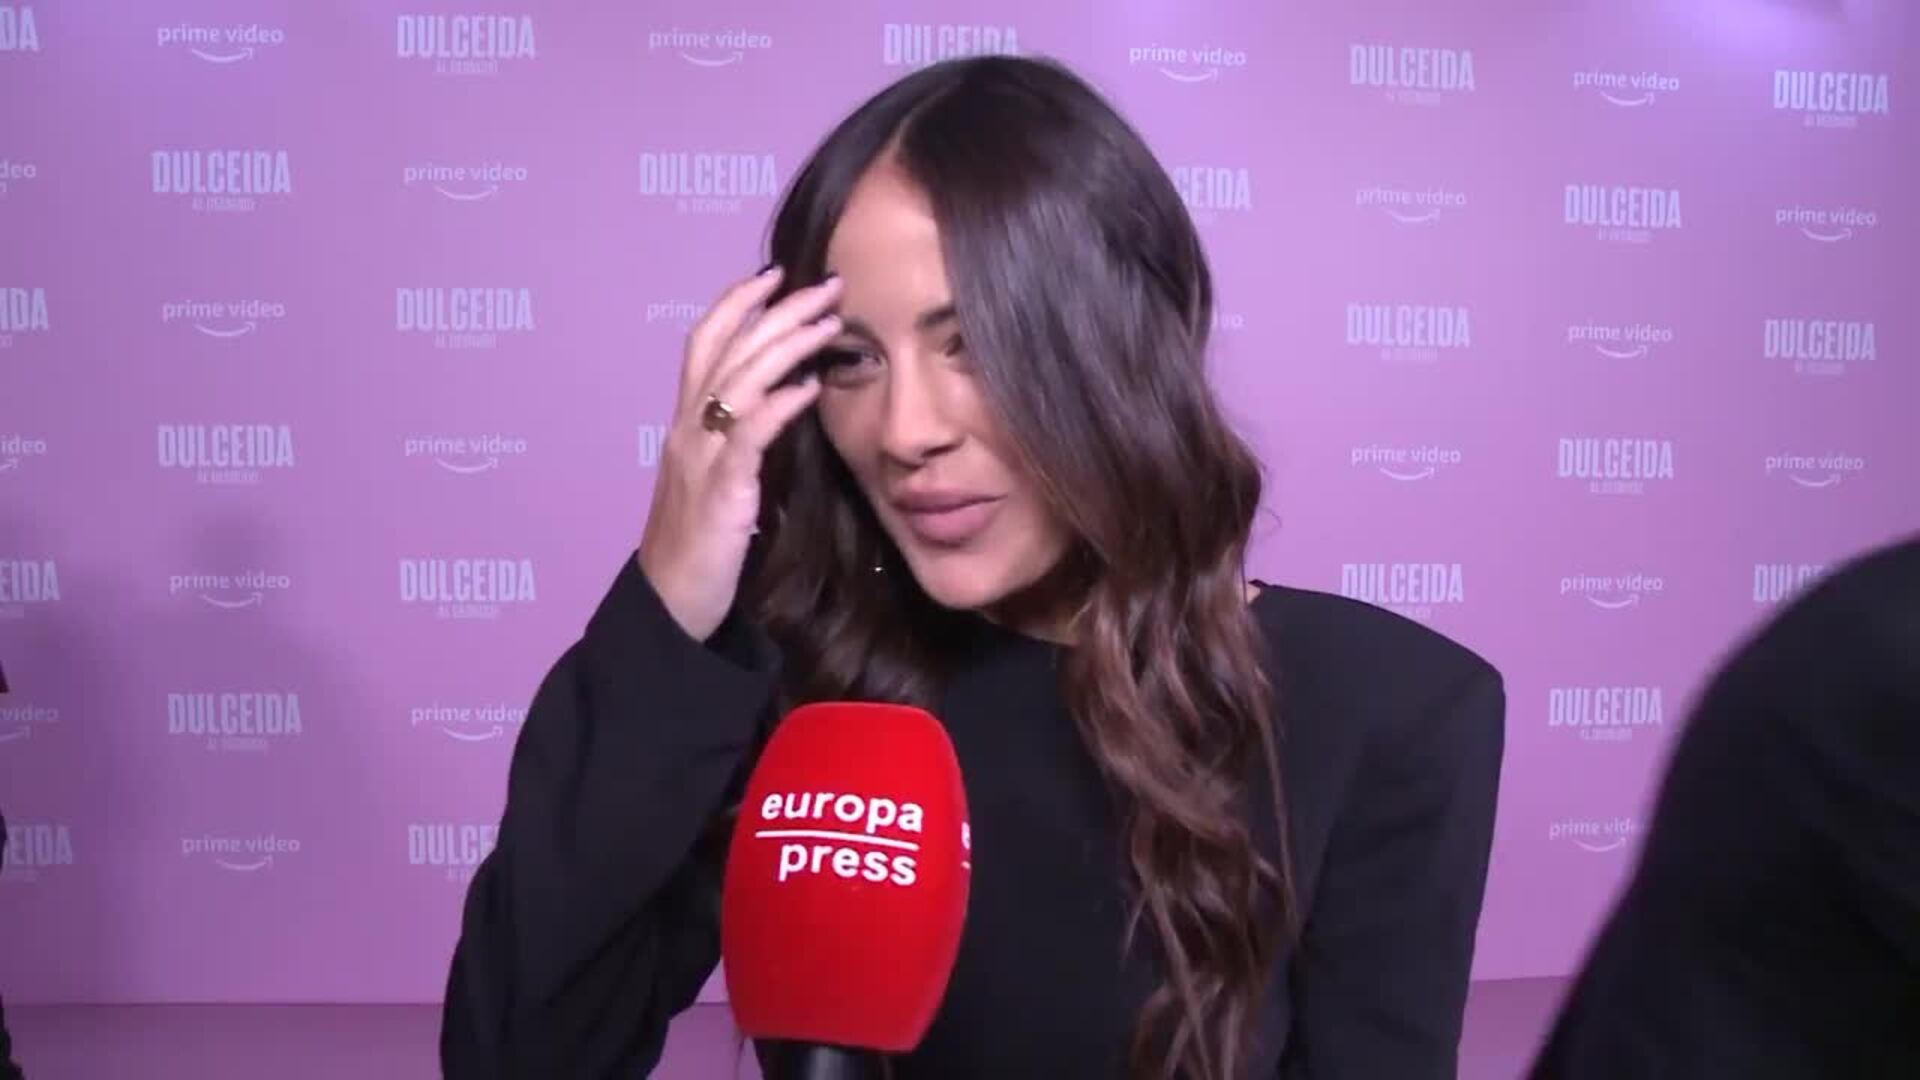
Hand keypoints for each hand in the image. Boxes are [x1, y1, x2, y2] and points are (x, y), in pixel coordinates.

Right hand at [637, 266, 843, 641]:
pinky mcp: (721, 491)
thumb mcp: (720, 480)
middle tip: (824, 283)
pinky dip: (780, 404)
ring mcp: (701, 457)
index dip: (737, 303)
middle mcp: (687, 430)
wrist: (671, 603)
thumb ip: (743, 440)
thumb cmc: (700, 545)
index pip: (705, 343)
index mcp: (687, 424)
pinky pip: (750, 435)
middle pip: (728, 348)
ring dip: (787, 344)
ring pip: (739, 379)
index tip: (776, 274)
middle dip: (777, 309)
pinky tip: (811, 386)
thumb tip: (786, 402)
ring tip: (829, 320)